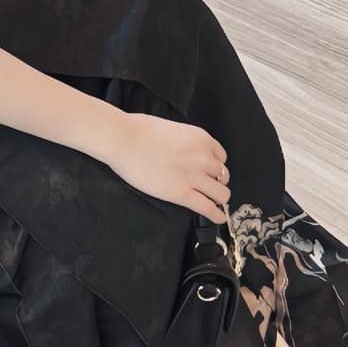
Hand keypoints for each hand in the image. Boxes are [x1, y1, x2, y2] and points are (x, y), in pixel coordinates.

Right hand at [104, 112, 230, 224]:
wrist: (123, 139)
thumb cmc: (139, 130)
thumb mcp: (172, 128)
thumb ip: (185, 142)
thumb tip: (184, 151)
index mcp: (201, 139)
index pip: (221, 157)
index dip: (215, 166)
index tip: (209, 171)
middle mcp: (203, 157)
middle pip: (223, 176)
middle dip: (216, 182)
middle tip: (207, 186)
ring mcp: (194, 176)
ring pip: (222, 194)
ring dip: (217, 198)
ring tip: (211, 202)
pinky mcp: (182, 194)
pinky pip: (208, 209)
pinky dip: (216, 216)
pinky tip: (218, 218)